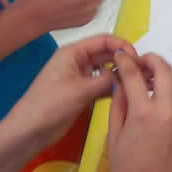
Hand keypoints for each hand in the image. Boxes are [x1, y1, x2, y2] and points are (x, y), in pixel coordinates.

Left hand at [8, 35, 134, 147]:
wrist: (29, 131)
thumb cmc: (50, 105)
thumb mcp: (81, 90)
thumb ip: (107, 79)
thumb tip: (127, 74)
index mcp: (73, 53)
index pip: (104, 40)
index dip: (122, 46)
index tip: (137, 59)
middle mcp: (78, 61)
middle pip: (106, 54)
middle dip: (123, 59)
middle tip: (142, 71)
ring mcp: (80, 77)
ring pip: (106, 69)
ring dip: (120, 73)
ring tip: (139, 81)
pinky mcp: (82, 92)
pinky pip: (103, 83)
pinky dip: (114, 86)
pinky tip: (127, 91)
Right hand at [108, 51, 171, 171]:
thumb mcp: (113, 138)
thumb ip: (118, 106)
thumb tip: (119, 83)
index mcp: (144, 113)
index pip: (135, 76)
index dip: (126, 61)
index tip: (119, 54)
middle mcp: (166, 109)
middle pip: (165, 70)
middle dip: (151, 60)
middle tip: (136, 61)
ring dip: (164, 71)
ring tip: (146, 75)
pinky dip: (169, 85)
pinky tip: (153, 92)